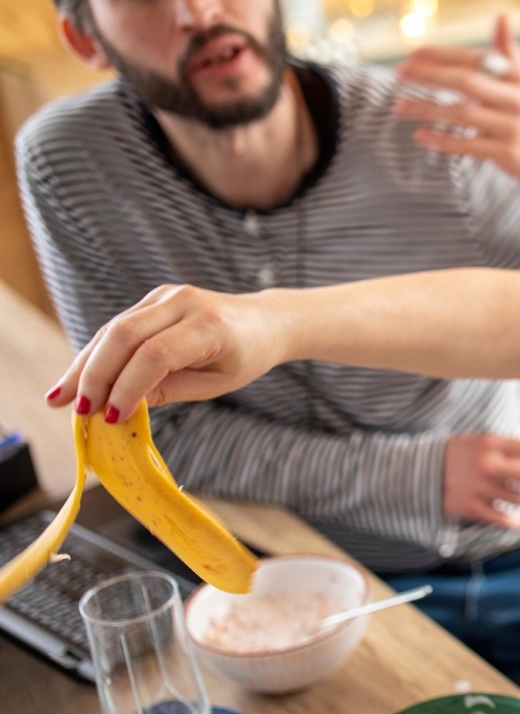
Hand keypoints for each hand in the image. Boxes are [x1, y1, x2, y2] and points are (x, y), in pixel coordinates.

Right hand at [45, 284, 285, 418]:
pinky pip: (118, 326)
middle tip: (77, 411)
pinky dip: (96, 354)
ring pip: (112, 329)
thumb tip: (120, 406)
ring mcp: (165, 296)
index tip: (110, 418)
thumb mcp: (216, 383)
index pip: (156, 355)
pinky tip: (76, 380)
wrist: (266, 320)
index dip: (127, 387)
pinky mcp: (153, 298)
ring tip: (60, 399)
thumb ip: (170, 390)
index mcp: (210, 326)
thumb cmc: (246, 356)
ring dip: (84, 366)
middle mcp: (183, 303)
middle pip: (124, 336)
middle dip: (95, 376)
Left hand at [394, 14, 519, 195]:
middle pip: (465, 83)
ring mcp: (511, 127)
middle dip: (428, 77)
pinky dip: (443, 141)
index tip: (412, 55)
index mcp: (519, 78)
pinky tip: (421, 136)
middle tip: (398, 75)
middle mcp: (516, 99)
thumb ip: (510, 52)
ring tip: (400, 107)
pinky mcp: (506, 154)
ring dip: (427, 110)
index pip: (474, 59)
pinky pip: (468, 145)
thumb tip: (500, 17)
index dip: (441, 55)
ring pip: (462, 114)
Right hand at [442, 433, 519, 529]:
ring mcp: (480, 487)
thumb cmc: (456, 456)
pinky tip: (515, 520)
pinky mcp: (471, 508)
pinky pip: (505, 519)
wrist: (418, 472)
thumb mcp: (479, 441)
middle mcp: (488, 465)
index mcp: (490, 444)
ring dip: (518, 499)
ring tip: (505, 495)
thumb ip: (506, 447)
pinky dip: (514, 521)